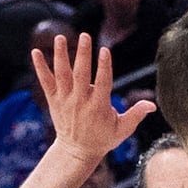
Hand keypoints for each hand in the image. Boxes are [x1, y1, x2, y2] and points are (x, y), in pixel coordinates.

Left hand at [32, 33, 153, 173]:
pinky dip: (40, 67)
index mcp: (98, 106)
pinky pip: (45, 82)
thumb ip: (136, 114)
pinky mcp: (53, 101)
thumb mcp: (123, 130)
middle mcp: (80, 101)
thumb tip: (153, 105)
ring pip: (62, 75)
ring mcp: (65, 100)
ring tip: (60, 37)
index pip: (102, 82)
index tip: (104, 50)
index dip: (104, 66)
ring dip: (60, 55)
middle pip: (81, 74)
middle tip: (85, 35)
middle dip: (83, 54)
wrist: (76, 151)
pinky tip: (35, 52)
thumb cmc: (103, 139)